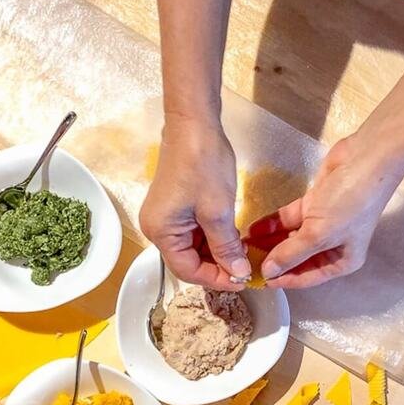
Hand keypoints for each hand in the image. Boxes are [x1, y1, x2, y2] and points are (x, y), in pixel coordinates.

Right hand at [140, 116, 248, 289]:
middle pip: (188, 261)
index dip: (216, 279)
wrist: (194, 124)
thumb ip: (226, 247)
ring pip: (193, 248)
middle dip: (217, 267)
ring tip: (243, 255)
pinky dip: (213, 239)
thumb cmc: (203, 164)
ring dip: (217, 254)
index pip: (187, 271)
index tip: (242, 280)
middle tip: (246, 268)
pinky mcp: (175, 208)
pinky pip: (193, 233)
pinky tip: (232, 240)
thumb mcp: (218, 211)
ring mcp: (165, 218)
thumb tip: (238, 274)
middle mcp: (157, 229)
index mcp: (161, 232)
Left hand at [247, 135, 402, 288]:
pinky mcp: (312, 203)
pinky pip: (288, 219)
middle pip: (297, 258)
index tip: (258, 280)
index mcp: (342, 260)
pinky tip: (252, 229)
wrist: (366, 158)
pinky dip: (272, 224)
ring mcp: (321, 223)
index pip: (307, 277)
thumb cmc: (349, 203)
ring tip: (241, 246)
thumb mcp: (319, 234)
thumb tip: (268, 272)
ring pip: (289, 238)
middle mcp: (332, 245)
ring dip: (268, 242)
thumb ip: (290, 254)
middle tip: (244, 262)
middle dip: (273, 260)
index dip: (283, 280)